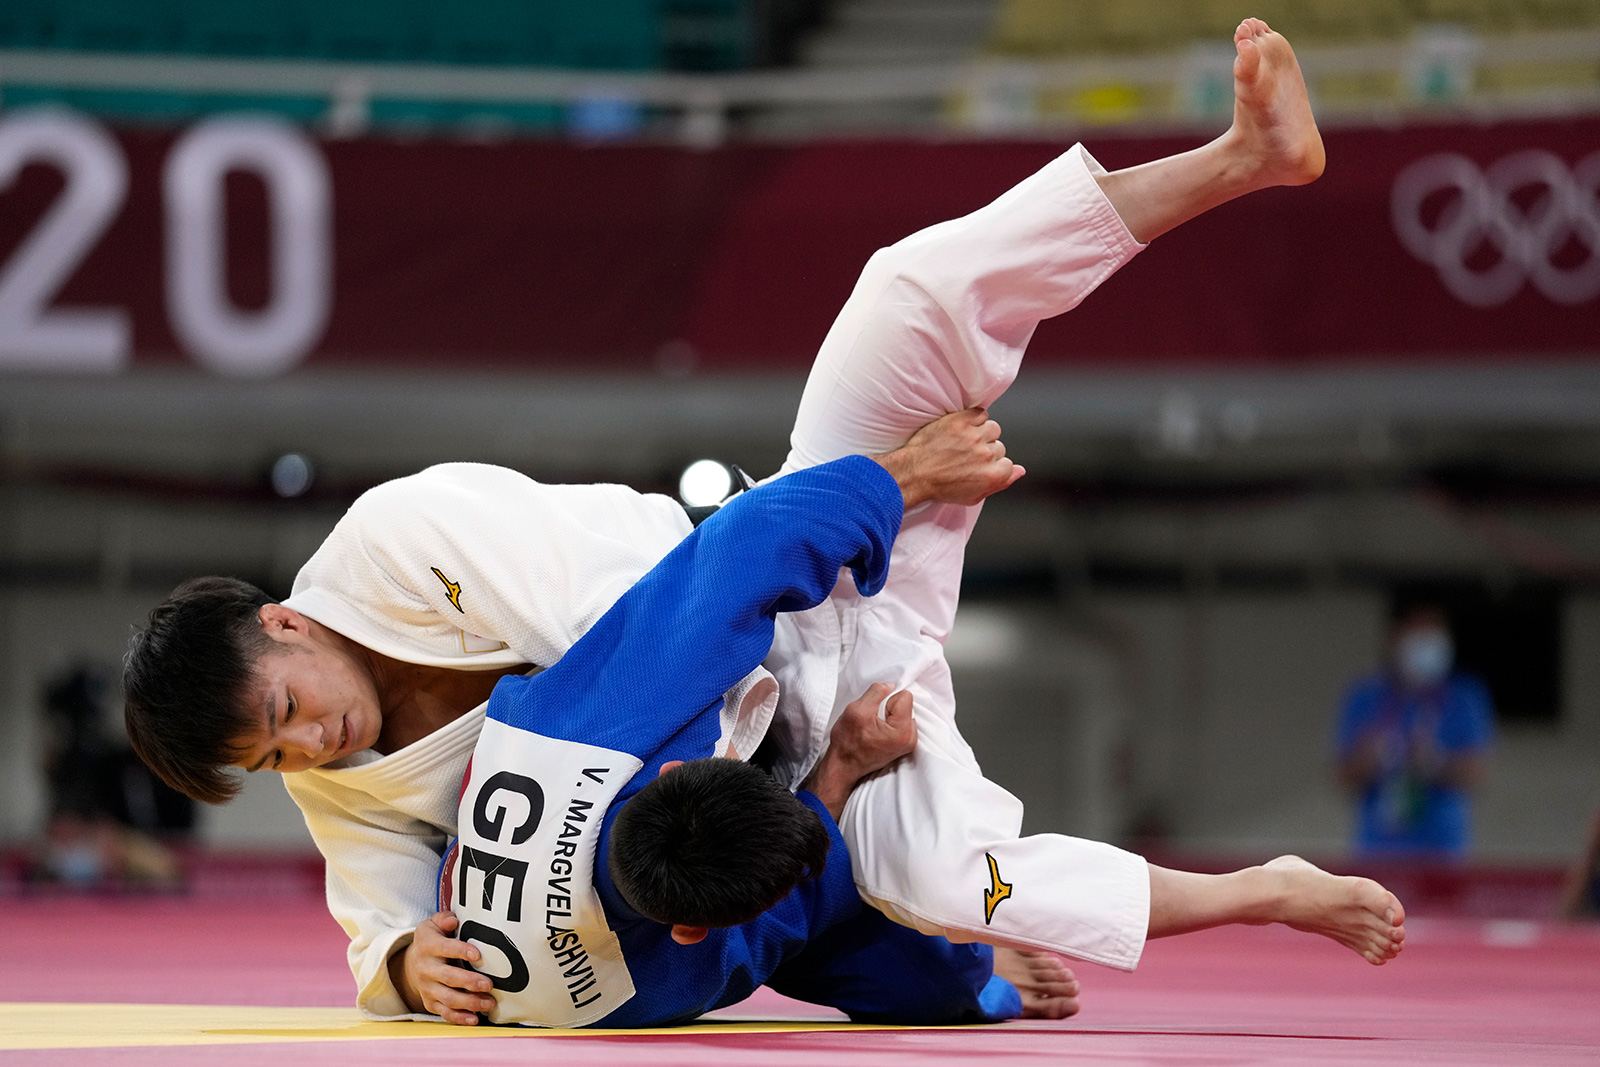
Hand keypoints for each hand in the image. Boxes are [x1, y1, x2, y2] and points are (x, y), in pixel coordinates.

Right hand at [389, 911, 496, 1024]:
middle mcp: (426, 968)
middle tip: (489, 984)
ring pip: (448, 998)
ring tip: (489, 1003)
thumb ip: (443, 919)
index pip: (444, 948)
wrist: (412, 963)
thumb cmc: (432, 940)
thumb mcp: (433, 924)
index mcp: (428, 946)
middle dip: (469, 982)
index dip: (461, 951)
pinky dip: (459, 1018)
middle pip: (448, 977)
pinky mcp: (430, 1002)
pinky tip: (475, 1018)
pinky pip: (444, 1013)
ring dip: (470, 1002)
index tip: (478, 955)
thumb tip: (453, 921)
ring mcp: (427, 988)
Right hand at [800, 683, 917, 819]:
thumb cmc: (848, 742)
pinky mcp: (904, 745)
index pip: (905, 696)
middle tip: (872, 722)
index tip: (875, 713)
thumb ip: (877, 692)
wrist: (843, 765)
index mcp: (903, 731)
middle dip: (888, 708)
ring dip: (888, 716)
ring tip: (873, 728)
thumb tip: (891, 685)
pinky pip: (901, 722)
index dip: (886, 700)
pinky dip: (889, 723)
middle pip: (906, 704)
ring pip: (902, 712)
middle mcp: (911, 739)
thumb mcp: (857, 709)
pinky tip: (877, 732)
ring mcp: (908, 743)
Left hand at [872, 407, 1023, 509]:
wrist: (914, 474)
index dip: (993, 465)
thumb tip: (1020, 471)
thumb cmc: (940, 487)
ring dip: (981, 432)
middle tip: (965, 455)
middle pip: (999, 446)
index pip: (1008, 463)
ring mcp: (974, 436)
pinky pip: (980, 413)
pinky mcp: (961, 421)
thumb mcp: (973, 497)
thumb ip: (1000, 484)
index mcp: (993, 475)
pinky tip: (962, 428)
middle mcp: (986, 455)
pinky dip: (973, 418)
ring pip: (992, 428)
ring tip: (963, 441)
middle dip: (985, 450)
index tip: (977, 466)